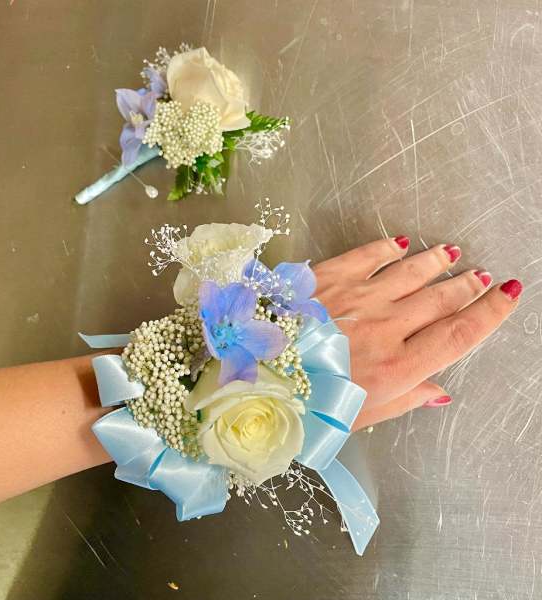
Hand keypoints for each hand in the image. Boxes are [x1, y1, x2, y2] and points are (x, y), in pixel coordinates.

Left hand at [313, 237, 521, 429]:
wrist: (251, 377)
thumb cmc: (305, 407)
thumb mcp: (360, 419)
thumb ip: (404, 400)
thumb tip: (440, 392)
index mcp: (397, 367)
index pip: (460, 334)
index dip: (490, 312)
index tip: (507, 294)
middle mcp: (384, 328)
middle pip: (440, 299)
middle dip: (466, 285)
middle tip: (479, 275)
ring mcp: (356, 298)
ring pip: (410, 272)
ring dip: (435, 262)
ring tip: (452, 254)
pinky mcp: (326, 278)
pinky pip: (367, 255)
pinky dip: (388, 247)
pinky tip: (401, 243)